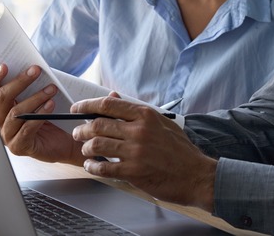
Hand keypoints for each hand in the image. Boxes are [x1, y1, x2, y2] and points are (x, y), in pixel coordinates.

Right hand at [0, 64, 84, 164]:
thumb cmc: (51, 117)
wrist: (65, 142)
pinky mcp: (19, 146)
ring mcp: (7, 136)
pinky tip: (51, 105)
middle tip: (36, 70)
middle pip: (2, 98)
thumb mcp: (37, 99)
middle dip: (20, 82)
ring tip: (51, 88)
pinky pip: (27, 128)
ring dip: (35, 97)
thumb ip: (29, 87)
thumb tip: (30, 68)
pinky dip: (40, 115)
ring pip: (15, 113)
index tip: (5, 66)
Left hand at [71, 96, 216, 211]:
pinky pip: (103, 167)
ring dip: (85, 148)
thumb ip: (136, 112)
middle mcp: (139, 131)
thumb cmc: (180, 150)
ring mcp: (136, 151)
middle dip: (82, 129)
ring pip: (97, 145)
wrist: (197, 175)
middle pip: (98, 124)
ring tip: (85, 150)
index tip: (77, 108)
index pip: (108, 105)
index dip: (87, 105)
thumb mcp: (161, 123)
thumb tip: (113, 98)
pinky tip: (92, 166)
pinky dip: (92, 166)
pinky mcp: (133, 171)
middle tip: (77, 133)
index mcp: (145, 116)